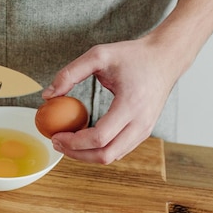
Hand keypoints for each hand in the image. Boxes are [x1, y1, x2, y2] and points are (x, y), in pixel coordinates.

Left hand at [42, 38, 176, 163]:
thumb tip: (47, 95)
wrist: (165, 58)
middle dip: (77, 154)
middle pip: (105, 155)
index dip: (74, 142)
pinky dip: (99, 150)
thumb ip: (70, 73)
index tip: (55, 136)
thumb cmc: (133, 55)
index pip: (99, 137)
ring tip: (67, 142)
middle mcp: (141, 123)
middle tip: (57, 143)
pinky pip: (119, 151)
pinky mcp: (144, 133)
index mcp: (131, 105)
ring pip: (112, 157)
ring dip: (86, 155)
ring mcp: (145, 130)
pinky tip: (84, 138)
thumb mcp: (99, 55)